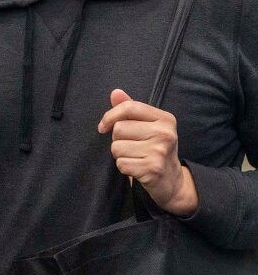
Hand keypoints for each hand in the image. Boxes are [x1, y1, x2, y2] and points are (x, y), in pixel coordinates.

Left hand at [98, 89, 197, 215]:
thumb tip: (115, 92)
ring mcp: (160, 151)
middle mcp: (165, 133)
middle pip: (119, 128)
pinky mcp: (153, 169)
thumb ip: (130, 109)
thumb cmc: (155, 149)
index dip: (110, 116)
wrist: (172, 181)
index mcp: (165, 119)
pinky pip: (121, 163)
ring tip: (135, 157)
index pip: (129, 107)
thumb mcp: (147, 126)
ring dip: (120, 154)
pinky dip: (124, 167)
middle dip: (117, 139)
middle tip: (132, 147)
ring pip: (117, 147)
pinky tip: (137, 167)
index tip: (103, 126)